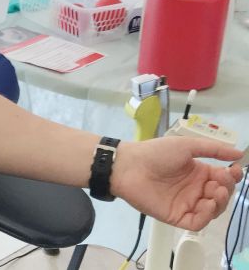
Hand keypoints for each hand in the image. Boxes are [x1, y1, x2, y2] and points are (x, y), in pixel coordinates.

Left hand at [111, 136, 243, 230]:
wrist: (129, 166)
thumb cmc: (156, 153)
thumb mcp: (186, 145)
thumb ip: (213, 149)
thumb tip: (239, 152)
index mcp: (197, 172)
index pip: (223, 179)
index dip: (232, 176)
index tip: (235, 170)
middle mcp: (194, 189)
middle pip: (221, 196)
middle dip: (226, 189)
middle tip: (221, 182)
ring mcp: (186, 203)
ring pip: (213, 210)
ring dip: (220, 203)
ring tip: (215, 192)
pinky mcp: (177, 216)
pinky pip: (198, 222)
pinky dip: (207, 216)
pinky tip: (206, 204)